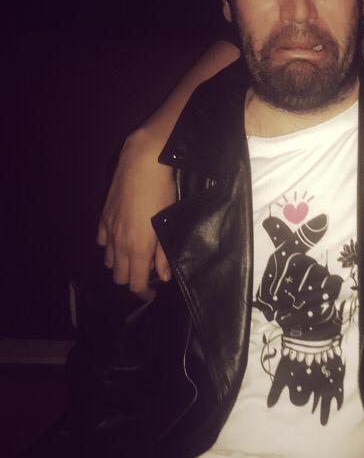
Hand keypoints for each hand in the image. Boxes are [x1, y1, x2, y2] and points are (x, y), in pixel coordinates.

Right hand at [97, 128, 175, 296]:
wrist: (142, 164)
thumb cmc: (161, 193)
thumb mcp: (167, 224)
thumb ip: (163, 254)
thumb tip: (164, 276)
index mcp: (138, 248)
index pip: (135, 284)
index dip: (144, 294)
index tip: (152, 294)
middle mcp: (120, 243)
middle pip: (119, 277)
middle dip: (132, 280)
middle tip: (146, 275)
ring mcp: (109, 230)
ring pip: (109, 260)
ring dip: (121, 264)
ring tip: (135, 257)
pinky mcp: (103, 217)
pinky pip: (102, 241)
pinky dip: (110, 246)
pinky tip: (121, 239)